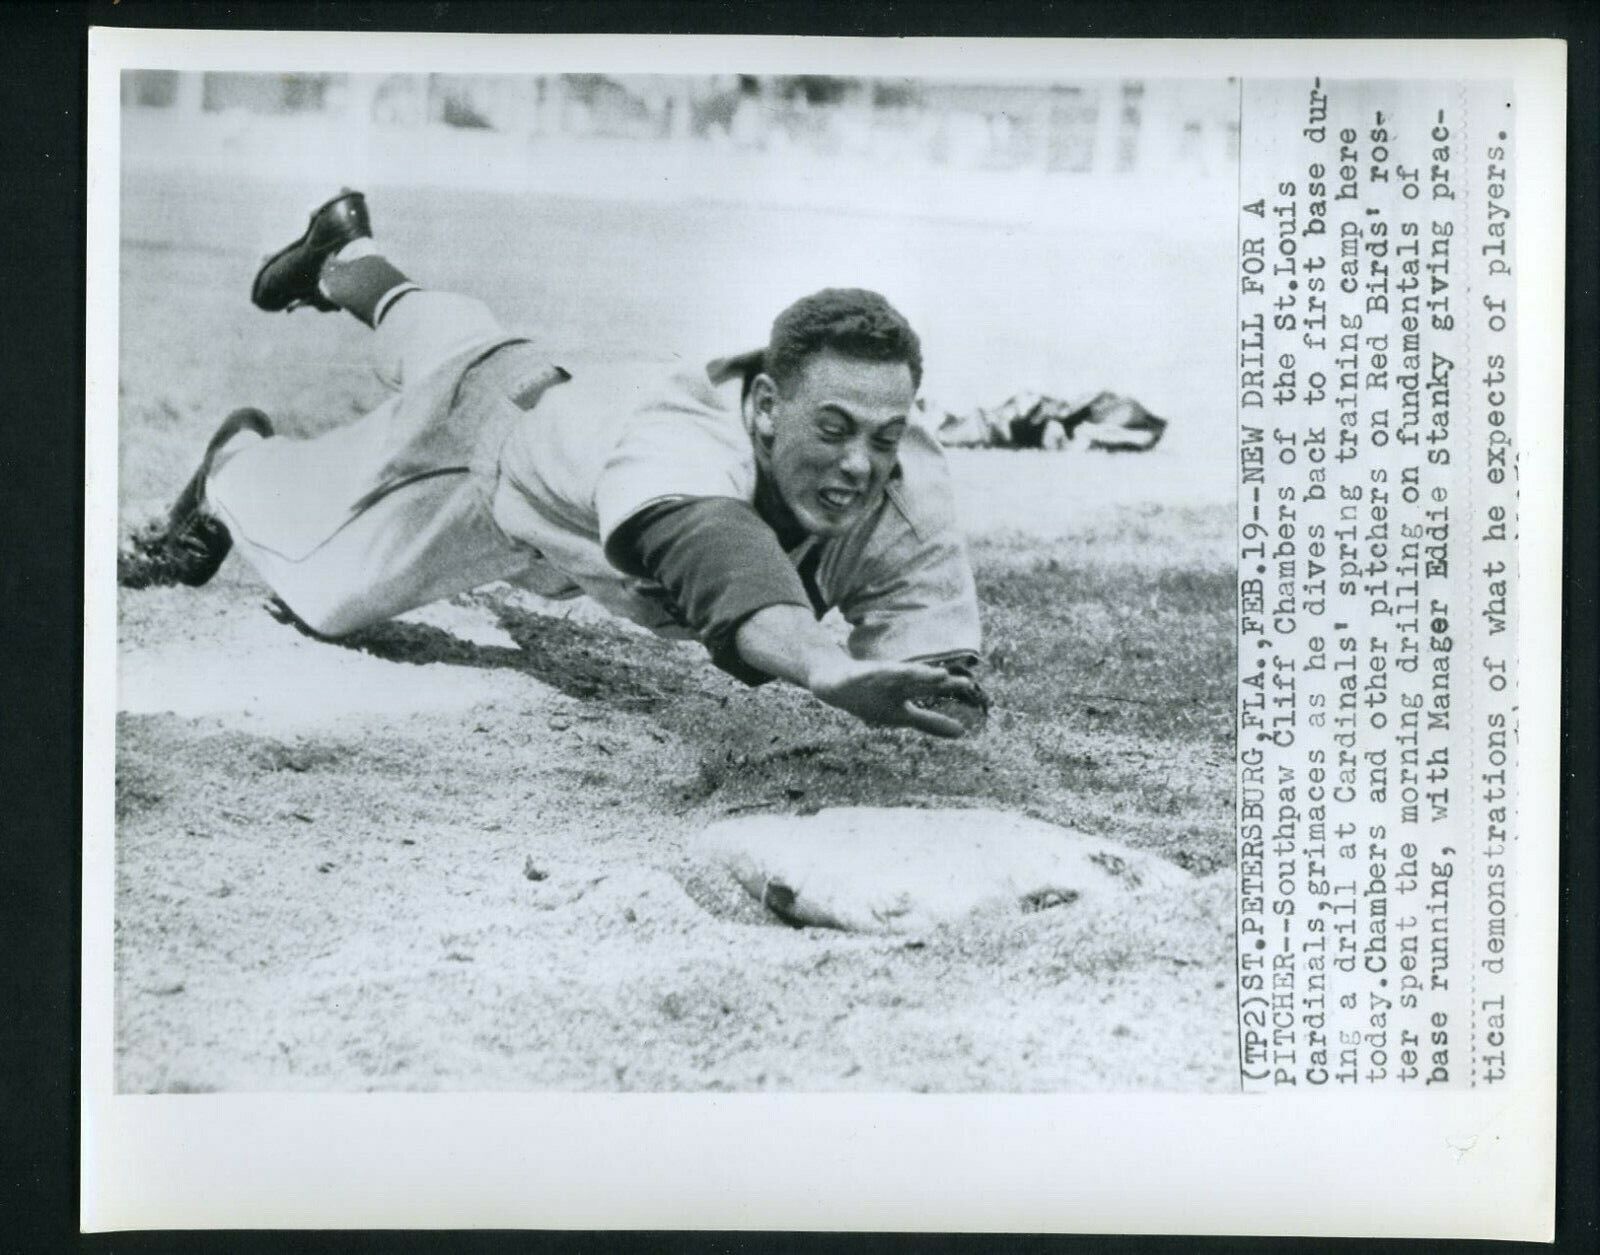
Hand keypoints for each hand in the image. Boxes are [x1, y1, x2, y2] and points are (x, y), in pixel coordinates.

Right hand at [806, 655, 980, 737]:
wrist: (836, 684)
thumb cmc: (875, 698)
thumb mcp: (903, 715)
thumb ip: (930, 723)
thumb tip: (961, 733)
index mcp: (906, 691)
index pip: (930, 687)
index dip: (948, 686)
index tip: (969, 684)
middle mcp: (894, 682)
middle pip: (916, 679)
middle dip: (933, 678)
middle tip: (952, 675)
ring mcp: (876, 678)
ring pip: (894, 674)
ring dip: (909, 673)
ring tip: (923, 672)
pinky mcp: (858, 676)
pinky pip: (867, 675)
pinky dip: (874, 675)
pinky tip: (878, 673)